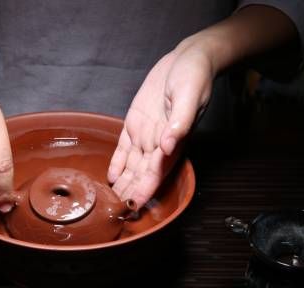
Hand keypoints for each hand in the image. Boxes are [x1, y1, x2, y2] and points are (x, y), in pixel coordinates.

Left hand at [108, 38, 214, 206]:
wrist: (189, 59)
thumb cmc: (194, 77)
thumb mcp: (189, 98)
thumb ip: (179, 124)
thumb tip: (168, 147)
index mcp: (172, 142)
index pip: (156, 174)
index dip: (144, 191)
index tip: (132, 207)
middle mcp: (158, 143)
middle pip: (141, 175)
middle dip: (129, 194)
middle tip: (113, 212)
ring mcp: (146, 134)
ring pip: (131, 166)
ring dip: (122, 183)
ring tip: (108, 200)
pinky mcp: (136, 123)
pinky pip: (124, 148)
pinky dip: (118, 163)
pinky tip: (111, 177)